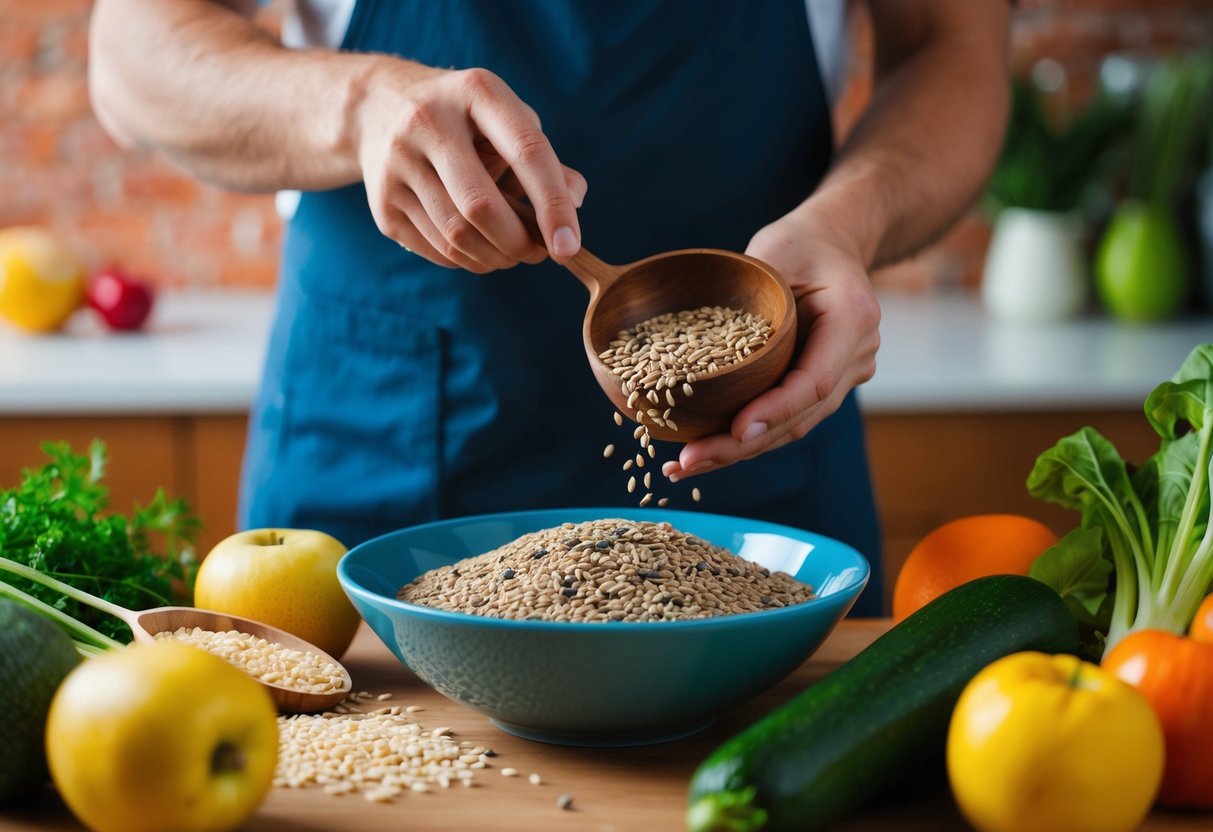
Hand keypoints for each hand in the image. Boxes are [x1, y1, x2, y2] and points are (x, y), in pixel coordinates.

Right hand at [356, 61, 587, 272]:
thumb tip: (574, 201)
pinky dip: (468, 260)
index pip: (526, 152)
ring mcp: (397, 163)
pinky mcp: (381, 202)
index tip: (568, 247)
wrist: (379, 109)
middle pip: (481, 207)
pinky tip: (478, 247)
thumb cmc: (466, 121)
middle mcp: (427, 122)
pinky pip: (437, 250)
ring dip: (495, 259)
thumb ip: (546, 160)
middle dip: (518, 243)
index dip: (553, 205)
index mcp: (474, 92)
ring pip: (457, 237)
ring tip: (510, 253)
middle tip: (537, 253)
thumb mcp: (507, 120)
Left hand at [663, 207, 879, 480]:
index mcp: (852, 319)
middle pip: (801, 416)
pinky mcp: (825, 386)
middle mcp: (858, 355)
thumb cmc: (802, 242)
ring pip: (793, 427)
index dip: (773, 411)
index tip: (733, 430)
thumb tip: (702, 343)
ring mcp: (846, 375)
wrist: (834, 244)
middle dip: (742, 445)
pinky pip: (788, 419)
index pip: (812, 381)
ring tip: (687, 464)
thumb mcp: (775, 250)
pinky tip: (706, 450)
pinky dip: (748, 436)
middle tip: (689, 460)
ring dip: (740, 450)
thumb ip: (752, 295)